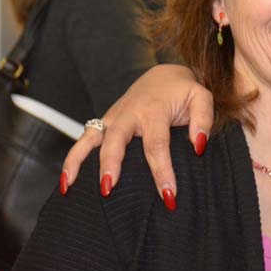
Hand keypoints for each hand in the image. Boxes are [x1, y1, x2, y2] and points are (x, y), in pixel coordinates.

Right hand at [61, 64, 212, 201]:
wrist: (165, 75)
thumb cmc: (184, 92)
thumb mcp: (202, 98)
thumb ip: (204, 120)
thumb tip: (199, 146)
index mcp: (154, 110)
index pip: (157, 144)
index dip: (162, 170)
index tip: (169, 195)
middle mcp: (129, 113)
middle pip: (116, 141)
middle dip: (111, 165)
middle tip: (108, 190)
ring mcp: (113, 118)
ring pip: (91, 138)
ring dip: (80, 161)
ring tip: (72, 187)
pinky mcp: (104, 123)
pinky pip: (83, 141)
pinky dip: (72, 159)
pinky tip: (66, 182)